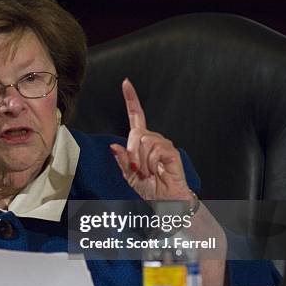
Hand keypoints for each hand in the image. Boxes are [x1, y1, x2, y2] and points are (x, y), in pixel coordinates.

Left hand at [110, 78, 190, 201]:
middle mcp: (153, 139)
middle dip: (132, 154)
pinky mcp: (171, 151)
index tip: (126, 83)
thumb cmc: (151, 189)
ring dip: (142, 161)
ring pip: (144, 142)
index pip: (136, 116)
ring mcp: (164, 144)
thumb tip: (114, 147)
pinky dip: (151, 163)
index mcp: (141, 143)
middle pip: (135, 133)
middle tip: (138, 169)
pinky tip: (157, 171)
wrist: (166, 202)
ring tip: (149, 172)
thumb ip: (122, 161)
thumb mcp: (129, 176)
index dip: (131, 99)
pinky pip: (155, 150)